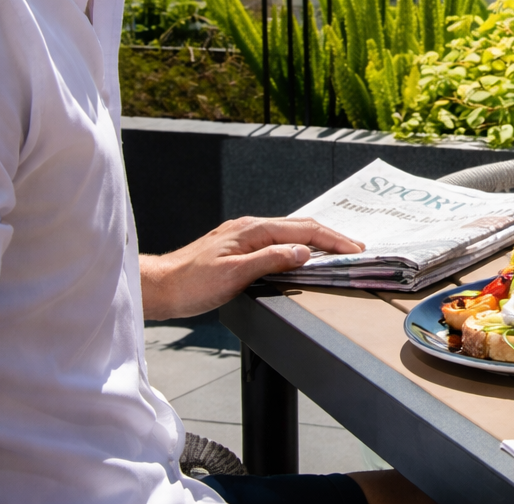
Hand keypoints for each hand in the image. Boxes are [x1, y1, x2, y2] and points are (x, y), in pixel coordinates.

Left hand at [140, 216, 363, 319]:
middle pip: (300, 226)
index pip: (304, 230)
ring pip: (289, 232)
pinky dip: (298, 245)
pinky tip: (301, 254)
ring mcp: (243, 236)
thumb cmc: (190, 284)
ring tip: (336, 250)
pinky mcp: (238, 247)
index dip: (333, 240)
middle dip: (331, 236)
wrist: (159, 287)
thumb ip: (272, 260)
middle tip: (354, 249)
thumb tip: (304, 252)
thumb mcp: (235, 275)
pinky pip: (277, 240)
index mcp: (253, 230)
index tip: (354, 250)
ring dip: (316, 240)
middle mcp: (250, 227)